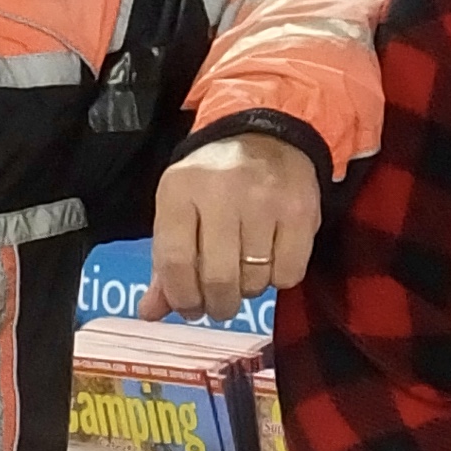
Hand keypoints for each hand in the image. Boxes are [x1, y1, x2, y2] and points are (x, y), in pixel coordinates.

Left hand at [143, 132, 321, 323]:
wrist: (267, 138)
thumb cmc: (215, 184)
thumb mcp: (181, 210)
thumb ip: (164, 263)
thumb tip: (150, 313)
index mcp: (180, 189)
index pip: (174, 262)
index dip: (181, 297)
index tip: (189, 308)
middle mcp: (221, 191)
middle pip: (217, 278)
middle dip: (217, 305)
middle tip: (219, 305)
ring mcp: (264, 200)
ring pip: (254, 280)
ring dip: (248, 289)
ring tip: (246, 270)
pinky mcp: (300, 211)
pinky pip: (288, 273)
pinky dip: (279, 278)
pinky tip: (271, 259)